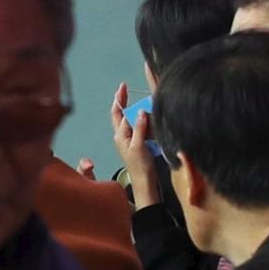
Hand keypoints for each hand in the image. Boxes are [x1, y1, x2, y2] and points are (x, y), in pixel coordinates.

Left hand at [109, 79, 158, 203]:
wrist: (145, 183)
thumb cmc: (140, 167)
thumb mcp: (139, 146)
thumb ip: (139, 128)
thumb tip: (139, 111)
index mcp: (120, 135)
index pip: (118, 112)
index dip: (119, 98)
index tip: (123, 86)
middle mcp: (124, 136)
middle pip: (123, 114)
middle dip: (127, 101)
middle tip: (130, 90)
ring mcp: (131, 140)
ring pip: (133, 120)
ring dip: (137, 111)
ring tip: (145, 103)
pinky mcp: (139, 144)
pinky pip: (141, 128)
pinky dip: (144, 121)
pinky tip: (150, 118)